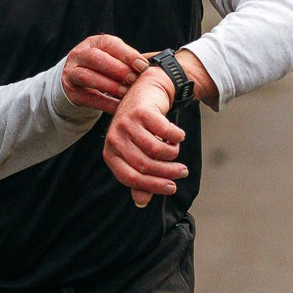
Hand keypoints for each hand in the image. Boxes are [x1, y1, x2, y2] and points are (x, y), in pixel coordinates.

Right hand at [62, 34, 149, 114]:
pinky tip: (118, 107)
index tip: (142, 66)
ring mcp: (71, 73)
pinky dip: (104, 102)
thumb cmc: (104, 68)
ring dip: (108, 85)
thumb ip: (131, 60)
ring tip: (125, 93)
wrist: (77, 82)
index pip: (108, 43)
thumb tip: (158, 62)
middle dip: (116, 69)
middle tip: (133, 80)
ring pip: (86, 76)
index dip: (126, 54)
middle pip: (94, 57)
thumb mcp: (113, 58)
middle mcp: (79, 54)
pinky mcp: (70, 91)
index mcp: (93, 43)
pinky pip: (86, 97)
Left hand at [102, 70, 187, 206]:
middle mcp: (115, 138)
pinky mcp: (141, 111)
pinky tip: (178, 135)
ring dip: (173, 153)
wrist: (146, 90)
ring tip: (176, 149)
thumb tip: (141, 203)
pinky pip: (166, 133)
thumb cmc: (141, 126)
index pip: (130, 178)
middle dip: (168, 173)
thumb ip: (139, 177)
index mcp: (111, 153)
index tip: (172, 188)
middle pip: (145, 166)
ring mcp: (126, 123)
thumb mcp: (137, 152)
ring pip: (156, 150)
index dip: (153, 186)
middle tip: (182, 172)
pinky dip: (176, 136)